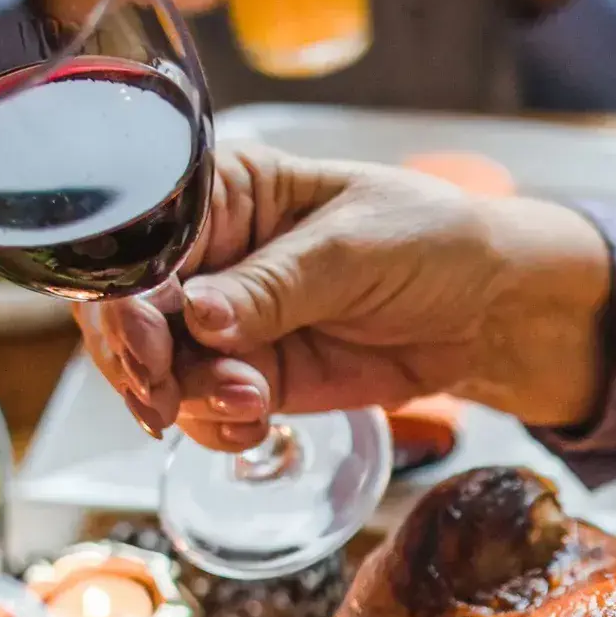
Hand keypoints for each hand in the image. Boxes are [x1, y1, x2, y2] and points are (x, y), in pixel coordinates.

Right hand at [77, 146, 613, 448]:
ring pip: (161, 369)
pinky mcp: (255, 374)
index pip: (141, 236)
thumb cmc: (433, 242)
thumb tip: (201, 316)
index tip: (144, 343)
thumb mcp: (355, 248)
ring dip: (189, 398)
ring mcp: (229, 321)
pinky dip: (218, 425)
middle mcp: (212, 254)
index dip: (125, 292)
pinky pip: (206, 408)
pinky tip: (257, 422)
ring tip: (251, 401)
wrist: (491, 311)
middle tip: (167, 395)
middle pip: (130, 309)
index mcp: (226, 191)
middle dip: (141, 359)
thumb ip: (277, 284)